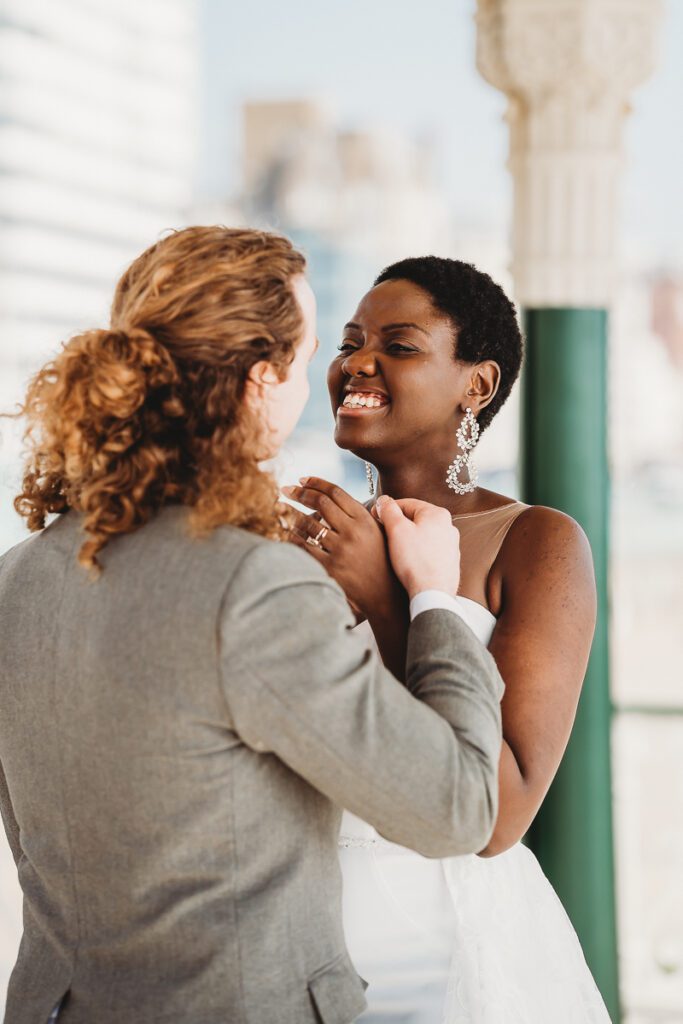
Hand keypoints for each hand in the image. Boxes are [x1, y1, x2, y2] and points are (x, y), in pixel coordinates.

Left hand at [281, 477, 399, 618]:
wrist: (385, 596)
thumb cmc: (383, 561)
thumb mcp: (379, 532)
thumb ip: (362, 514)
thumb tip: (339, 497)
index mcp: (365, 519)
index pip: (336, 492)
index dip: (316, 482)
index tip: (302, 479)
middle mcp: (352, 531)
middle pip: (319, 503)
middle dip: (298, 493)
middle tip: (285, 490)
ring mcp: (341, 550)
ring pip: (308, 524)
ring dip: (291, 513)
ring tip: (281, 509)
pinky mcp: (330, 568)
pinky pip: (304, 548)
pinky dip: (293, 537)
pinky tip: (287, 532)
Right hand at [373, 495, 460, 599]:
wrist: (433, 594)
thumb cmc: (416, 562)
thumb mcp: (396, 530)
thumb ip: (389, 510)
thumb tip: (384, 501)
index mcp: (438, 514)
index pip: (407, 503)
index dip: (388, 508)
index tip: (375, 516)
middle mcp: (449, 527)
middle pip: (416, 519)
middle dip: (399, 525)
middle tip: (384, 535)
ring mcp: (451, 545)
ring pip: (423, 535)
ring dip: (409, 539)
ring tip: (397, 551)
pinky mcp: (449, 562)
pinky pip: (429, 551)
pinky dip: (418, 553)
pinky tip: (410, 563)